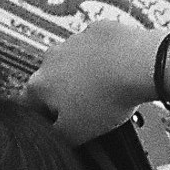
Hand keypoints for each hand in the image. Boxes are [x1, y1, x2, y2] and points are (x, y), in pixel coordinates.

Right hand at [23, 18, 159, 144]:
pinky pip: (95, 47)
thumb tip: (50, 139)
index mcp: (40, 84)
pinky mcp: (96, 30)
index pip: (31, 105)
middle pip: (53, 82)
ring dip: (85, 75)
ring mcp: (73, 41)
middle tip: (90, 109)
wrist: (138, 64)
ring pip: (73, 62)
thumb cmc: (108, 97)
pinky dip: (103, 57)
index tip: (63, 124)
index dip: (48, 118)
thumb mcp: (77, 134)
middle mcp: (51, 58)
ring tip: (107, 89)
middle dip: (68, 95)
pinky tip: (117, 70)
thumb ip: (56, 137)